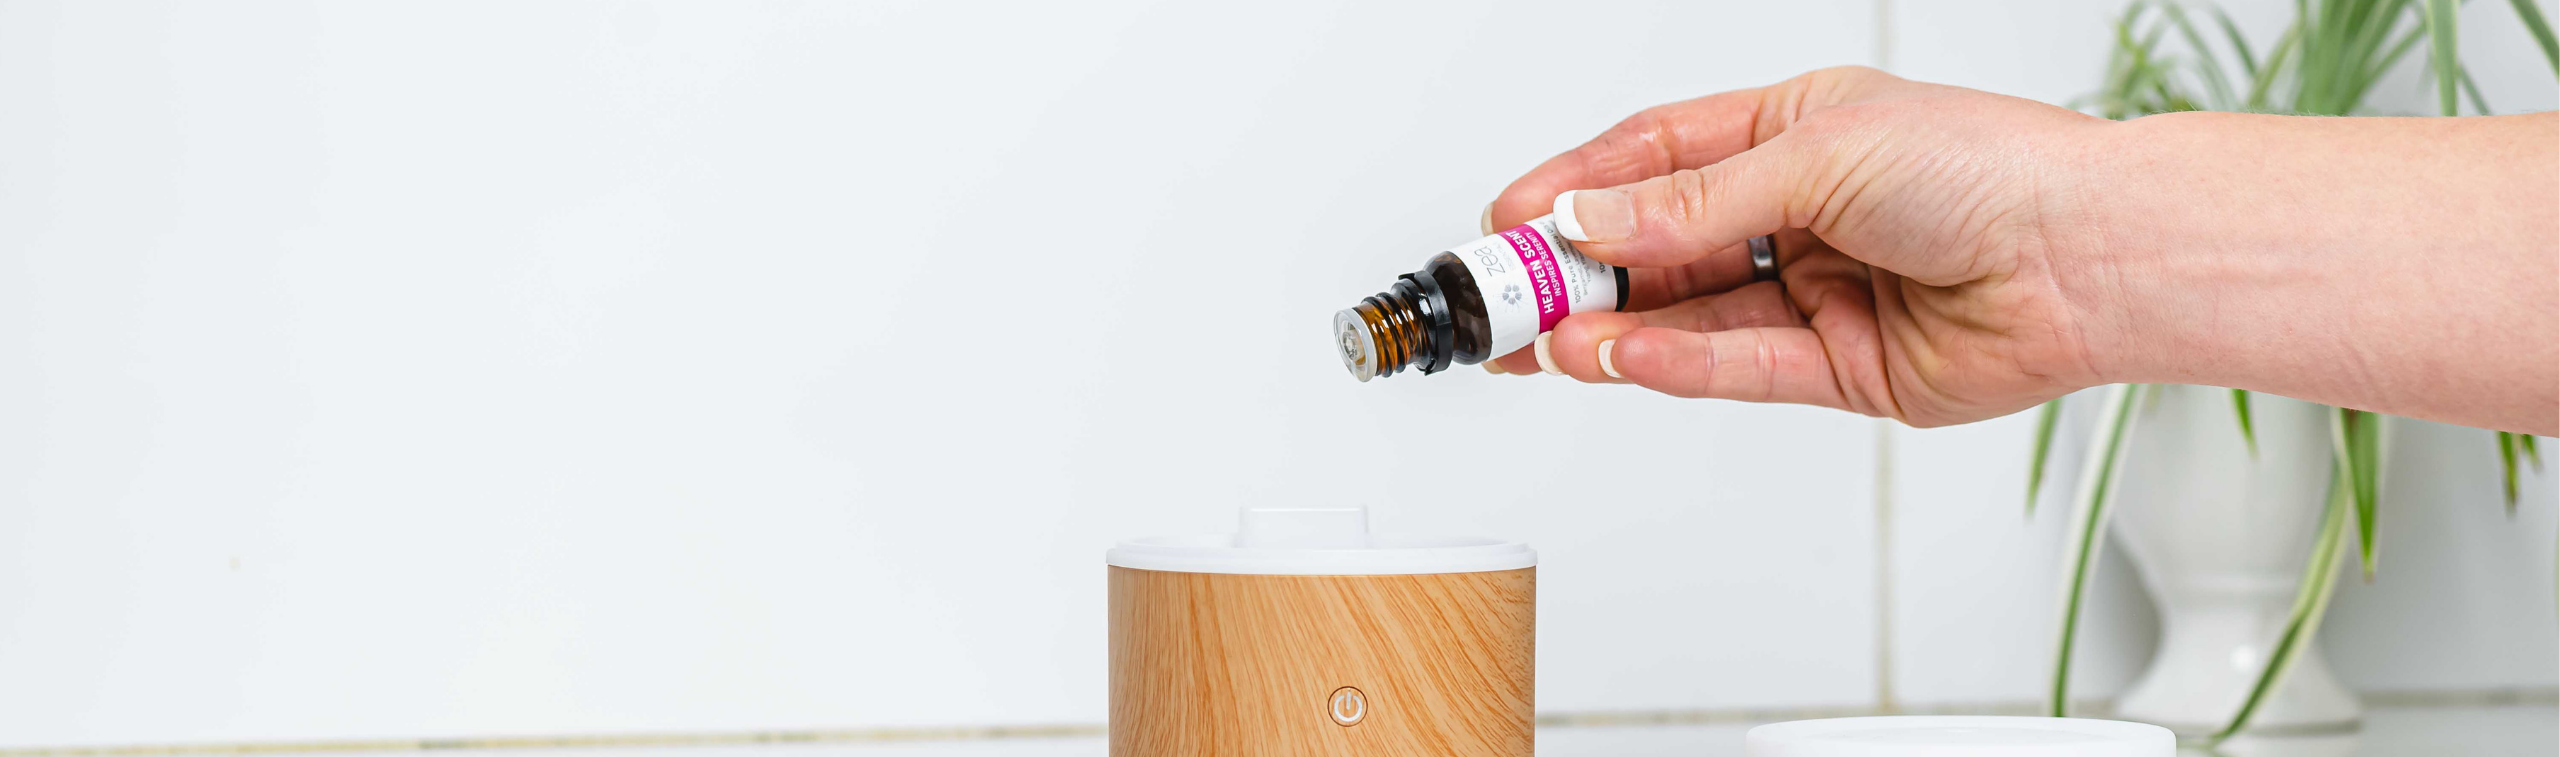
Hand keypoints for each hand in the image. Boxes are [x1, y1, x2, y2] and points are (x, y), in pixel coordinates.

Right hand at [1481, 66, 2116, 426]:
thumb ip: (1693, 203)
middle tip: (1507, 299)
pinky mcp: (1840, 369)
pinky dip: (1675, 364)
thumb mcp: (1816, 154)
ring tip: (1548, 342)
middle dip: (1577, 275)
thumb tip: (1592, 223)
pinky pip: (1738, 368)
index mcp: (1792, 134)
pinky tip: (1620, 358)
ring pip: (1688, 316)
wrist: (2093, 256)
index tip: (1508, 221)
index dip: (1574, 190)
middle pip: (1658, 247)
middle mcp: (1799, 214)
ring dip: (1613, 330)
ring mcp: (1817, 294)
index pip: (1653, 160)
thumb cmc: (1990, 167)